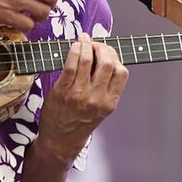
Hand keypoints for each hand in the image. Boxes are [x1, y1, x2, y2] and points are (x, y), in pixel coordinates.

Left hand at [38, 34, 127, 164]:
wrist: (60, 140)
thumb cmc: (79, 123)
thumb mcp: (100, 109)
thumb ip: (105, 88)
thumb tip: (105, 59)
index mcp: (109, 103)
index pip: (122, 73)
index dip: (116, 57)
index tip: (108, 52)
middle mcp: (96, 98)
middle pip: (107, 63)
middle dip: (103, 48)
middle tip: (96, 44)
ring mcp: (79, 94)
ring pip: (88, 60)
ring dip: (86, 45)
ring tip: (84, 40)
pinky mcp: (63, 91)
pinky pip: (71, 65)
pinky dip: (74, 51)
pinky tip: (74, 47)